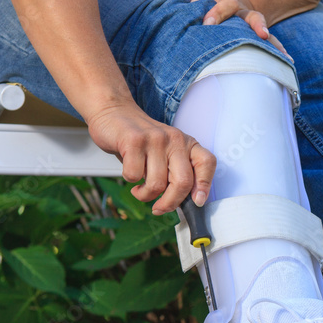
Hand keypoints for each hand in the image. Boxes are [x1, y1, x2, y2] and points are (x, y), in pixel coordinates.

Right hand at [86, 103, 215, 214]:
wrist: (114, 113)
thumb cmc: (142, 142)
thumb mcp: (166, 153)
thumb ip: (176, 172)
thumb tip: (183, 203)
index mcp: (187, 143)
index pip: (207, 163)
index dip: (205, 185)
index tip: (197, 202)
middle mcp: (175, 140)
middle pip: (183, 182)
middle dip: (170, 203)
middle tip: (159, 208)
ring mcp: (156, 139)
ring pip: (157, 184)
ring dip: (146, 195)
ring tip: (140, 190)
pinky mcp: (134, 141)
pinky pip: (134, 175)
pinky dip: (130, 182)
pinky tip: (130, 174)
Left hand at [191, 0, 290, 59]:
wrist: (229, 4)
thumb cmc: (211, 2)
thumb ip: (200, 0)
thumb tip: (199, 10)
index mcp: (228, 0)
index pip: (227, 4)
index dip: (218, 13)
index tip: (207, 24)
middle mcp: (244, 13)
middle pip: (254, 16)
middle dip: (258, 25)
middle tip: (262, 34)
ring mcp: (253, 26)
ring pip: (265, 33)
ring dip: (272, 42)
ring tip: (282, 54)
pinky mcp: (257, 36)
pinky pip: (270, 43)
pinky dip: (278, 50)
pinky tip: (287, 60)